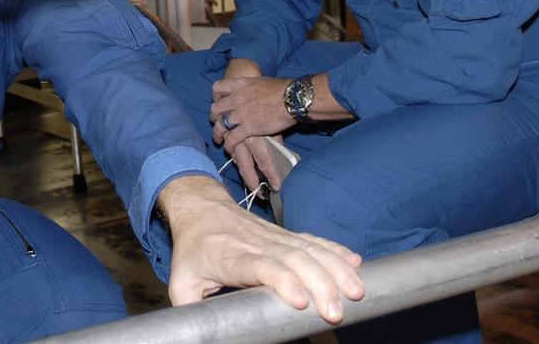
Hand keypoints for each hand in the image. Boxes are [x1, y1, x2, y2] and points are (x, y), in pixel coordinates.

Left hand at [160, 176, 363, 322]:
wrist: (201, 208)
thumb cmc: (193, 248)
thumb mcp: (182, 281)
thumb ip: (190, 310)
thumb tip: (197, 334)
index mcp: (232, 256)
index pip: (260, 265)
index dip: (282, 279)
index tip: (300, 300)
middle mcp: (258, 244)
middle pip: (294, 258)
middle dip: (319, 283)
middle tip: (336, 310)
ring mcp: (275, 237)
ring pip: (309, 249)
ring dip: (335, 268)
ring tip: (356, 291)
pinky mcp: (286, 235)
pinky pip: (314, 241)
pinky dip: (335, 250)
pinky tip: (354, 263)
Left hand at [211, 74, 292, 144]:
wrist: (292, 99)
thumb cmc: (282, 89)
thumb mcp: (261, 82)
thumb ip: (251, 88)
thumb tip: (253, 92)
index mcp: (239, 84)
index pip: (217, 88)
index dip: (215, 96)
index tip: (218, 101)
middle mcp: (236, 98)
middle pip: (216, 108)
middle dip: (214, 117)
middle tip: (216, 122)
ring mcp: (240, 114)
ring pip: (220, 125)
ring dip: (217, 134)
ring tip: (218, 140)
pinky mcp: (248, 128)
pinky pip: (232, 138)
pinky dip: (229, 144)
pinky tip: (229, 148)